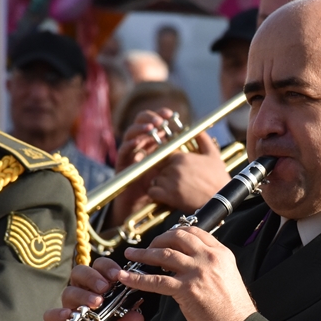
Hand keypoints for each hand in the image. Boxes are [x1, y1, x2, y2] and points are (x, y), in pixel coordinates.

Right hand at [44, 259, 145, 320]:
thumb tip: (134, 315)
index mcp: (104, 288)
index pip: (101, 268)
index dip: (107, 267)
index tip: (117, 275)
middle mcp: (86, 294)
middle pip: (80, 273)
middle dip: (92, 277)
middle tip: (104, 287)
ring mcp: (72, 309)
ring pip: (69, 291)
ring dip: (81, 294)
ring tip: (96, 304)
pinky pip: (52, 315)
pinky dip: (58, 313)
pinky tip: (68, 315)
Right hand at [106, 109, 177, 226]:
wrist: (144, 205)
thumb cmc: (161, 187)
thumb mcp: (173, 168)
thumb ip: (181, 154)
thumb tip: (198, 138)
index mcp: (153, 142)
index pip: (155, 122)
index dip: (162, 115)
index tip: (172, 114)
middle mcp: (140, 144)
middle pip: (141, 123)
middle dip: (150, 118)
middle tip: (161, 121)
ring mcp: (130, 153)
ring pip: (131, 133)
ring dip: (140, 129)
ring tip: (151, 129)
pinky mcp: (122, 164)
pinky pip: (124, 151)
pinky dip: (130, 145)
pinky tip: (138, 143)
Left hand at [119, 226, 254, 320]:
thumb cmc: (232, 307)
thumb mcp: (227, 275)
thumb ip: (210, 264)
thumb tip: (189, 261)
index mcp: (220, 253)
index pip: (195, 232)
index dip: (175, 232)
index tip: (164, 238)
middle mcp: (209, 258)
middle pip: (177, 237)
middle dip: (158, 240)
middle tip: (146, 246)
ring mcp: (197, 272)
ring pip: (164, 255)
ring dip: (143, 254)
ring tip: (130, 255)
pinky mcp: (187, 289)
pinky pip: (157, 280)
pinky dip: (138, 278)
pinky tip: (127, 278)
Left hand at [147, 132, 230, 213]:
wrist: (220, 200)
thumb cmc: (217, 178)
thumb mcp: (213, 155)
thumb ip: (204, 140)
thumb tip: (198, 130)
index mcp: (182, 157)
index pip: (165, 156)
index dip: (170, 164)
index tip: (176, 171)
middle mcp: (173, 167)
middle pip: (160, 168)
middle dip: (166, 175)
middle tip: (177, 182)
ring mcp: (169, 182)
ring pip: (155, 180)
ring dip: (161, 185)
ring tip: (173, 189)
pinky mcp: (168, 196)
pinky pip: (152, 192)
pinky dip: (156, 194)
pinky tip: (166, 196)